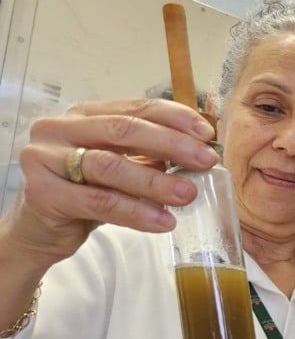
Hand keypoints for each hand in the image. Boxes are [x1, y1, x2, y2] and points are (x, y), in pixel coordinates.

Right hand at [6, 99, 216, 265]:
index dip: (174, 118)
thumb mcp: (121, 167)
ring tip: (187, 195)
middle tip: (206, 161)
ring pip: (110, 166)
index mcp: (84, 115)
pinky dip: (134, 212)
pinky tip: (162, 222)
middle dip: (171, 145)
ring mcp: (46, 158)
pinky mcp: (42, 192)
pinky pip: (98, 201)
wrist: (43, 230)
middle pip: (124, 130)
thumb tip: (199, 153)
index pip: (136, 107)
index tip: (207, 134)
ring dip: (155, 181)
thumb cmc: (86, 193)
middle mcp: (61, 128)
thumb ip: (150, 155)